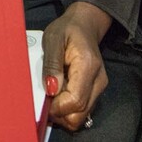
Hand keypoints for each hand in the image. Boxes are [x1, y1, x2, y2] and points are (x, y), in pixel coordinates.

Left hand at [41, 2, 110, 130]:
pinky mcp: (96, 91)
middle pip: (79, 115)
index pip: (75, 101)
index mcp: (88, 66)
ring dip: (62, 113)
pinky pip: (81, 110)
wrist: (85, 25)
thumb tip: (51, 90)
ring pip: (80, 116)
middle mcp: (98, 80)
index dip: (56, 107)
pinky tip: (58, 95)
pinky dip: (67, 109)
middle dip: (59, 114)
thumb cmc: (67, 29)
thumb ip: (51, 64)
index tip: (42, 99)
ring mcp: (99, 87)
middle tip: (44, 101)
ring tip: (50, 96)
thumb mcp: (53, 39)